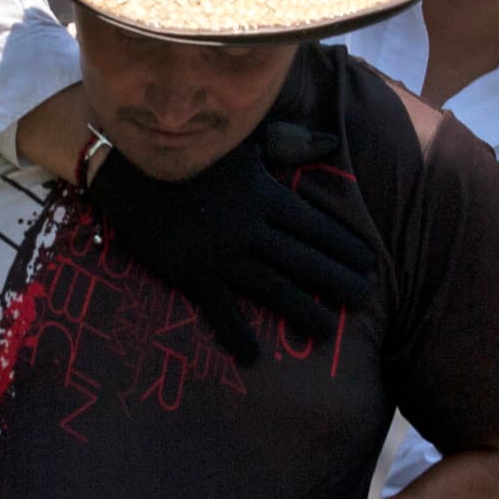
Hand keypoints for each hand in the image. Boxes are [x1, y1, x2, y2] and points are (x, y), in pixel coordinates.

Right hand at [88, 123, 373, 363]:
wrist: (129, 165)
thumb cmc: (190, 150)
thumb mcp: (243, 141)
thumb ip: (288, 143)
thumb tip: (332, 143)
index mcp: (266, 194)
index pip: (316, 226)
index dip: (345, 247)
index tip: (368, 264)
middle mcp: (251, 228)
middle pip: (304, 260)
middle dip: (337, 281)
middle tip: (364, 300)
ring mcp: (222, 255)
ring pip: (273, 288)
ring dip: (303, 311)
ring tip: (327, 332)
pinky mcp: (191, 274)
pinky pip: (220, 310)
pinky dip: (236, 334)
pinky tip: (253, 356)